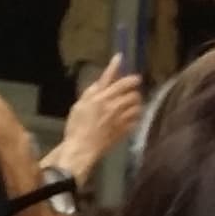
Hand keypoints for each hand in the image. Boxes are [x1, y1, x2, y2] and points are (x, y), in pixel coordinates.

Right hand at [53, 62, 143, 180]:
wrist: (82, 148)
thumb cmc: (76, 126)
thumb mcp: (79, 105)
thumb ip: (91, 92)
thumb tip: (101, 83)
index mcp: (101, 98)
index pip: (117, 81)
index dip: (123, 73)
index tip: (129, 67)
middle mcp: (113, 106)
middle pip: (132, 94)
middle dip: (133, 91)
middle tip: (131, 91)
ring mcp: (120, 119)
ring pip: (137, 106)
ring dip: (136, 103)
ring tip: (133, 104)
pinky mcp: (124, 131)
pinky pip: (135, 121)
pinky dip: (135, 117)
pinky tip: (131, 117)